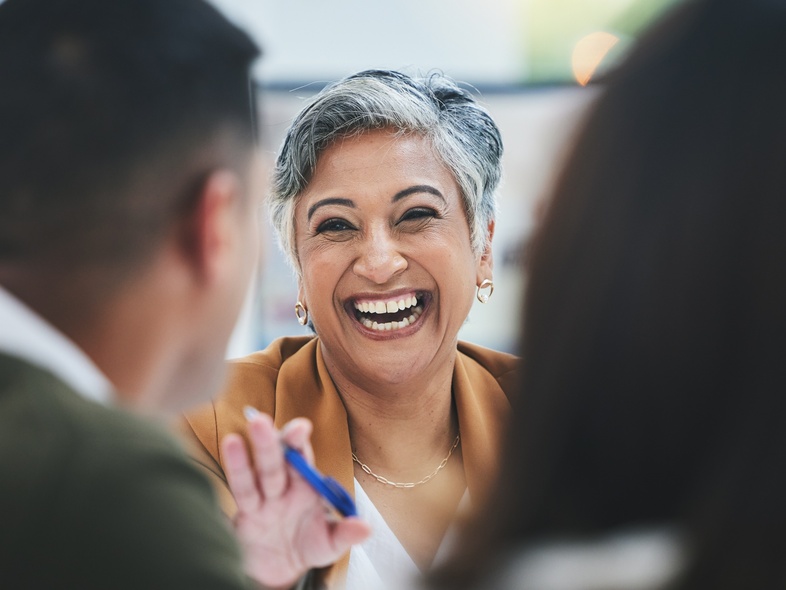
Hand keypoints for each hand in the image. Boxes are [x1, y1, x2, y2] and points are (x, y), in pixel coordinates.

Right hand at [221, 411, 370, 588]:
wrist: (281, 568)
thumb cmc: (308, 545)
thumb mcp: (329, 543)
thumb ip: (345, 533)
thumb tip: (365, 527)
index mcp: (305, 485)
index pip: (302, 457)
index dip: (299, 441)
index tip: (301, 427)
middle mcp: (283, 485)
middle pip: (276, 460)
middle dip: (270, 442)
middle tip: (262, 422)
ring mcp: (262, 499)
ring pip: (255, 474)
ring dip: (245, 458)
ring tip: (234, 439)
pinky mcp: (245, 515)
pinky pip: (241, 492)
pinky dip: (236, 471)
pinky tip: (230, 448)